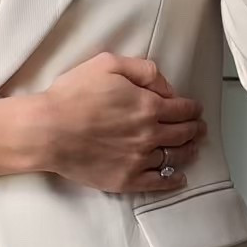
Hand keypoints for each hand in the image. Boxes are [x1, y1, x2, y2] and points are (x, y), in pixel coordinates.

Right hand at [33, 53, 205, 193]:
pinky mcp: (126, 179)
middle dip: (195, 129)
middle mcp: (150, 134)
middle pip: (184, 133)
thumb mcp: (108, 64)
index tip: (195, 109)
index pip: (182, 108)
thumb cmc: (72, 95)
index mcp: (149, 105)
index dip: (192, 108)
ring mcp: (139, 159)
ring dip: (188, 151)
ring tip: (192, 148)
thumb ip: (143, 70)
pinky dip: (173, 180)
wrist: (47, 130)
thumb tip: (166, 87)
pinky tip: (179, 178)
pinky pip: (158, 182)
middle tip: (199, 128)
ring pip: (175, 157)